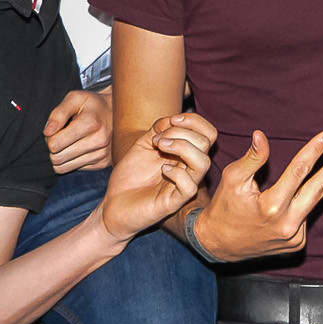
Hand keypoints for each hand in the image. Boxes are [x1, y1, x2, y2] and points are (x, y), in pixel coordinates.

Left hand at [46, 88, 113, 173]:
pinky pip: (74, 169)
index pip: (55, 144)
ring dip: (61, 156)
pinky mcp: (103, 163)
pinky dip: (72, 160)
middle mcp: (99, 141)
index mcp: (90, 123)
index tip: (56, 129)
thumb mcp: (74, 98)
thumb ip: (58, 114)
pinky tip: (79, 147)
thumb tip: (47, 133)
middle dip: (53, 148)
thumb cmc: (92, 104)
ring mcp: (102, 154)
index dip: (49, 137)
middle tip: (61, 136)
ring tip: (69, 142)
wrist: (117, 112)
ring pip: (63, 168)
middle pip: (57, 158)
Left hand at [100, 113, 215, 240]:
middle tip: (157, 140)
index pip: (208, 134)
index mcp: (186, 154)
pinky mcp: (174, 202)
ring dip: (181, 147)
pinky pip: (189, 187)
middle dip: (181, 133)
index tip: (173, 120)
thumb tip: (173, 120)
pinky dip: (177, 173)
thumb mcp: (143, 144)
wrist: (114, 204)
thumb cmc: (131, 175)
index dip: (195, 121)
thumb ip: (159, 129)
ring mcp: (184, 186)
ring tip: (159, 146)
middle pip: (206, 143)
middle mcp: (189, 169)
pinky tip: (162, 171)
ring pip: (203, 163)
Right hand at [192, 129, 322, 261]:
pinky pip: (305, 216)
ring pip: (314, 202)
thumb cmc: (224, 208)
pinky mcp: (296, 245)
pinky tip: (296, 197)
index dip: (316, 149)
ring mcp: (294, 237)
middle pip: (320, 188)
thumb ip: (252, 158)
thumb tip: (262, 135)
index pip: (300, 170)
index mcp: (271, 206)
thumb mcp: (233, 179)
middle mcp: (287, 224)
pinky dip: (304, 202)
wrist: (218, 245)